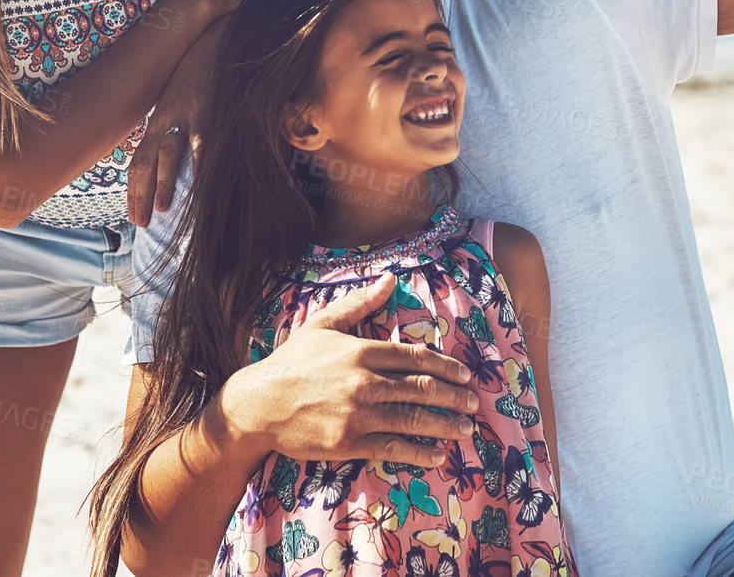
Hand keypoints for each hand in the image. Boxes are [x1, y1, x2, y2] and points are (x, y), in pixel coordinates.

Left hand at [126, 11, 230, 226]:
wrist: (216, 33)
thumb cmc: (203, 65)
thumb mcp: (182, 95)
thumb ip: (178, 122)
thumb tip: (180, 150)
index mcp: (159, 119)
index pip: (139, 160)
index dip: (134, 189)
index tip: (133, 214)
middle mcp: (167, 119)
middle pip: (145, 163)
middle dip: (139, 195)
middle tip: (139, 224)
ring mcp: (187, 116)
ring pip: (168, 156)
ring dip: (164, 184)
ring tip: (161, 210)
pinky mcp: (209, 110)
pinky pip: (204, 143)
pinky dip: (201, 165)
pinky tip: (200, 185)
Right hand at [222, 273, 478, 466]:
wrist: (258, 405)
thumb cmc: (292, 361)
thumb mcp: (323, 323)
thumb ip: (360, 303)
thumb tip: (390, 278)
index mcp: (361, 350)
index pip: (415, 357)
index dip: (445, 366)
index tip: (465, 374)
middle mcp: (364, 381)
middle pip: (421, 388)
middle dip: (454, 396)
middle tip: (474, 403)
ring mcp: (358, 414)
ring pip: (413, 418)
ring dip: (445, 425)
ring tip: (465, 430)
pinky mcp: (349, 442)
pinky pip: (392, 447)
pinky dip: (419, 452)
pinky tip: (437, 455)